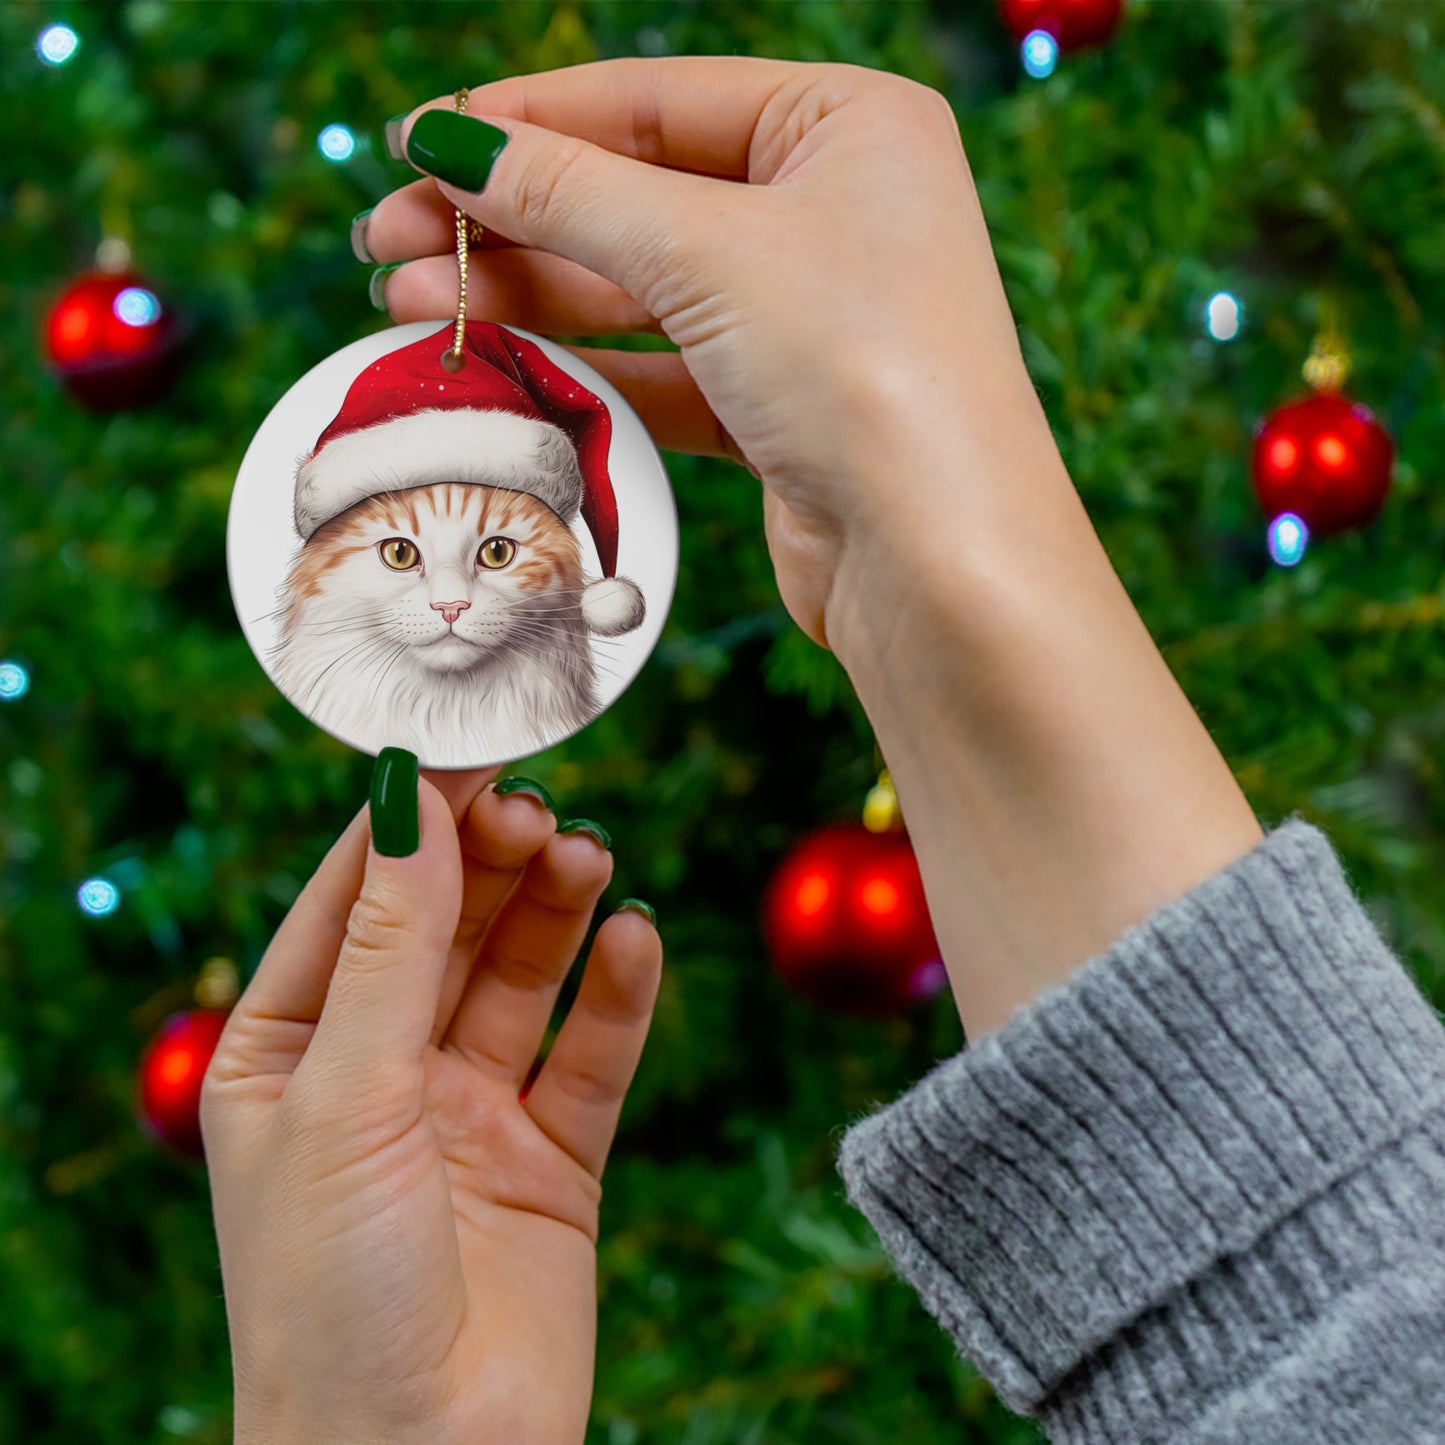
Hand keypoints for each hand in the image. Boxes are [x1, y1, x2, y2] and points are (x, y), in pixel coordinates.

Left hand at [201, 767, 661, 1444]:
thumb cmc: (331, 1294)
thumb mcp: (346, 1095)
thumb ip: (391, 947)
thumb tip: (410, 802)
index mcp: (289, 1053)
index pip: (353, 902)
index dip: (410, 823)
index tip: (470, 748)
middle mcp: (380, 1073)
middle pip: (447, 928)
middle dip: (491, 863)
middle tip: (541, 808)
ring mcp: (469, 1114)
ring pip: (521, 978)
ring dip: (555, 912)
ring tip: (589, 857)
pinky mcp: (552, 1159)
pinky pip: (591, 1055)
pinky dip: (617, 995)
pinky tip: (635, 939)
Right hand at [361, 57, 1055, 654]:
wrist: (936, 559)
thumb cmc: (861, 369)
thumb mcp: (706, 250)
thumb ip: (570, 192)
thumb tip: (450, 141)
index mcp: (847, 125)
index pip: (655, 100)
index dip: (527, 120)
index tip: (416, 142)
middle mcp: (834, 210)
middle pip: (636, 194)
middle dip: (508, 218)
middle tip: (386, 240)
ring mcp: (808, 314)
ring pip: (639, 287)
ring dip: (526, 295)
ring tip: (408, 304)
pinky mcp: (781, 407)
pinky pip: (662, 368)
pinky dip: (582, 367)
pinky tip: (496, 363)